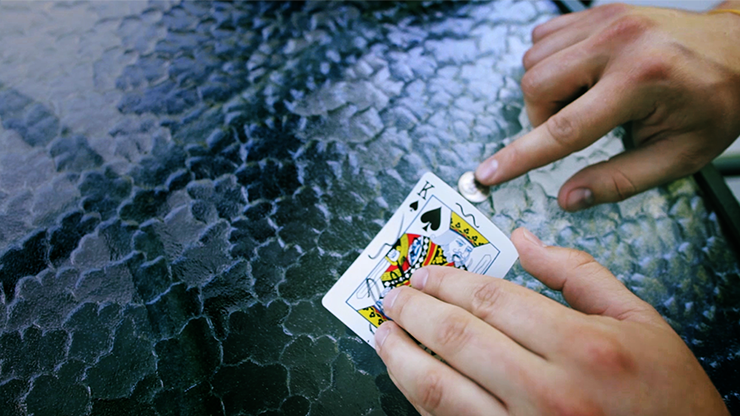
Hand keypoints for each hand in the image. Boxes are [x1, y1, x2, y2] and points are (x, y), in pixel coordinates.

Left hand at [374, 228, 728, 415]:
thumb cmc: (666, 397)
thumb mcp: (639, 321)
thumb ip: (578, 274)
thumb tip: (525, 239)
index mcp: (583, 347)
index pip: (491, 299)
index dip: (447, 281)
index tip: (425, 274)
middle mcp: (550, 392)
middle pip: (457, 337)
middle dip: (414, 310)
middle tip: (394, 296)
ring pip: (439, 387)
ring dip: (400, 355)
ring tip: (384, 334)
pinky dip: (421, 397)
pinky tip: (410, 377)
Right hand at [475, 3, 739, 210]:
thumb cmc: (714, 104)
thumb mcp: (677, 156)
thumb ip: (618, 181)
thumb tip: (568, 198)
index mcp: (640, 81)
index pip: (564, 129)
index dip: (520, 157)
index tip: (487, 174)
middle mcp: (618, 42)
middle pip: (535, 86)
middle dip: (540, 116)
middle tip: (575, 126)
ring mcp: (606, 19)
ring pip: (534, 60)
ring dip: (546, 90)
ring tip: (584, 99)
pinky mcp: (598, 10)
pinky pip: (543, 36)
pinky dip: (550, 62)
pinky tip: (580, 74)